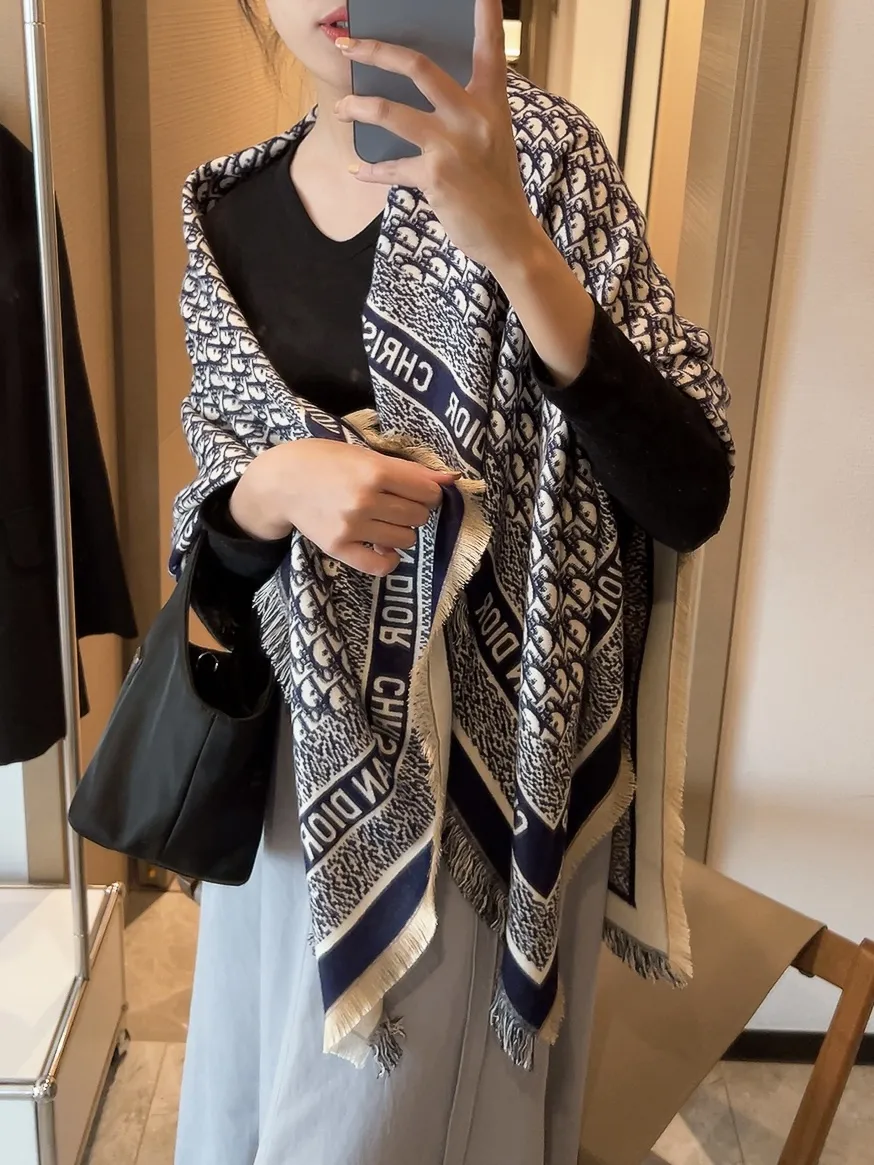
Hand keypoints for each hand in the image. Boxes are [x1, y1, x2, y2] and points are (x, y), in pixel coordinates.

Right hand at [229, 440, 457, 576]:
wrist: (280, 481)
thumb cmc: (325, 461)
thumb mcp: (366, 455)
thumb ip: (410, 470)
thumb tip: (452, 478)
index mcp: (375, 471)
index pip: (429, 492)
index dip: (428, 492)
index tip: (415, 491)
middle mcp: (366, 500)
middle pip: (419, 516)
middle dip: (414, 510)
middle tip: (394, 504)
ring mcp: (353, 527)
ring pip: (406, 539)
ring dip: (401, 532)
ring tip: (382, 521)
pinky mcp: (339, 548)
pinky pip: (381, 566)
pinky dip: (389, 560)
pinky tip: (382, 549)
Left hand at [334, 0, 532, 271]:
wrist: (508, 236)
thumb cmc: (495, 186)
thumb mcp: (491, 138)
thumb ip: (465, 110)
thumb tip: (421, 91)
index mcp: (491, 102)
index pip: (489, 48)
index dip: (486, 14)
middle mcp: (472, 117)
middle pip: (418, 67)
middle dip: (376, 51)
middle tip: (347, 44)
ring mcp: (452, 145)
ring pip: (391, 112)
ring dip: (359, 108)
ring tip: (341, 109)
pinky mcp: (435, 176)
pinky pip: (392, 167)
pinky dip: (371, 171)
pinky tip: (358, 171)